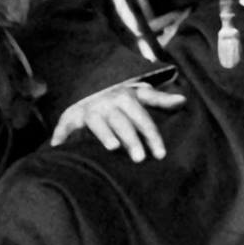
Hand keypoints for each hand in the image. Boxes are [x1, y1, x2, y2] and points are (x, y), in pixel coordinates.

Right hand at [52, 78, 186, 161]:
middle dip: (132, 139)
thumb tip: (183, 100)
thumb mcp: (140, 94)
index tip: (160, 154)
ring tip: (113, 148)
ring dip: (104, 134)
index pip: (143, 118)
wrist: (89, 85)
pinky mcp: (71, 116)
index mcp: (125, 97)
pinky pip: (66, 126)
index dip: (152, 136)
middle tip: (140, 159)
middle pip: (122, 122)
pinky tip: (59, 147)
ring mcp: (88, 109)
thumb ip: (160, 99)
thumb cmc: (120, 98)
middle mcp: (107, 102)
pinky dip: (61, 135)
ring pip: (98, 122)